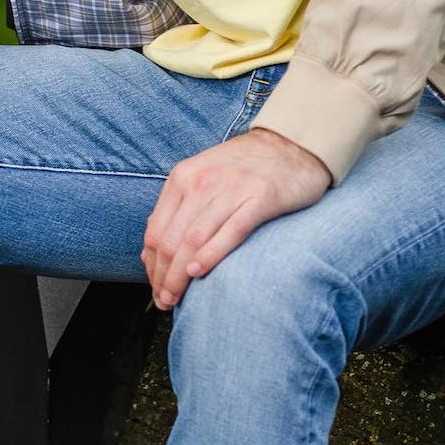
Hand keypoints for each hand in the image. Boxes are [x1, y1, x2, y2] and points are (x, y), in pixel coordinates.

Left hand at [141, 126, 330, 310]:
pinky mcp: (261, 198)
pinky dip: (211, 255)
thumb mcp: (203, 177)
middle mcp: (201, 182)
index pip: (155, 231)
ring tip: (176, 299)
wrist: (293, 143)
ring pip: (194, 240)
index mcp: (183, 178)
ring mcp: (231, 189)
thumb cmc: (247, 167)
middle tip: (164, 301)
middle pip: (171, 240)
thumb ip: (180, 208)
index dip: (151, 266)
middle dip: (163, 277)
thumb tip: (155, 250)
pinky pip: (231, 231)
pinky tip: (199, 273)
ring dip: (180, 275)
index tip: (155, 287)